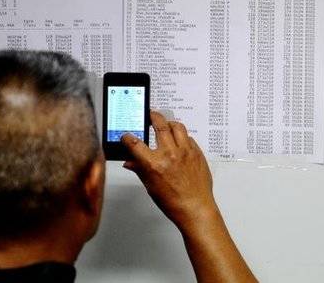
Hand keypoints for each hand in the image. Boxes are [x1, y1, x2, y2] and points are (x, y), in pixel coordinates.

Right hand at [121, 111, 217, 229]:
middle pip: (159, 125)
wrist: (195, 208)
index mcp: (155, 164)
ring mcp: (185, 152)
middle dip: (153, 116)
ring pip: (177, 126)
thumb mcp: (150, 186)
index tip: (127, 136)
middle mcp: (170, 154)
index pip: (135, 143)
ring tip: (166, 124)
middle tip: (150, 115)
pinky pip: (189, 137)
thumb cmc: (174, 202)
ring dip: (169, 123)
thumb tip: (130, 162)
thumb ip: (139, 169)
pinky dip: (182, 136)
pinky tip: (178, 140)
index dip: (127, 138)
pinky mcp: (197, 153)